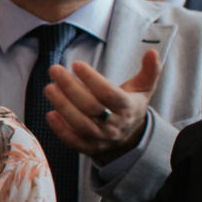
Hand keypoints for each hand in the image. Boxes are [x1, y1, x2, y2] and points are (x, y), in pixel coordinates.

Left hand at [43, 51, 160, 160]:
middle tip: (55, 70)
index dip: (92, 79)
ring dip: (62, 106)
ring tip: (49, 88)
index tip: (76, 64)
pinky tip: (50, 114)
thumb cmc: (129, 104)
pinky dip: (61, 130)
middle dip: (70, 88)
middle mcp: (115, 125)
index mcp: (128, 107)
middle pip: (91, 108)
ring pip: (80, 124)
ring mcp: (102, 138)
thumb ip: (150, 71)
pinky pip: (74, 142)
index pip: (109, 94)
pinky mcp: (89, 148)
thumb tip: (153, 53)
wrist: (128, 137)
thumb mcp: (143, 88)